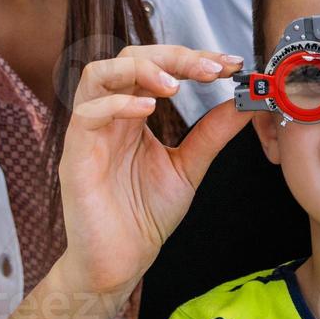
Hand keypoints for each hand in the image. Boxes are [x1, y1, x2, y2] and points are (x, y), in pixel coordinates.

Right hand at [56, 45, 250, 298]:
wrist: (120, 261)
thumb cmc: (144, 215)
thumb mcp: (188, 167)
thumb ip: (212, 133)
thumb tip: (244, 103)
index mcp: (133, 113)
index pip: (158, 66)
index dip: (192, 59)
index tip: (230, 64)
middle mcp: (109, 114)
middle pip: (129, 57)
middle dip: (172, 56)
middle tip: (210, 69)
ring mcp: (90, 132)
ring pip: (98, 74)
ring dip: (139, 69)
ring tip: (174, 84)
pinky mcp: (75, 155)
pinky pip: (87, 114)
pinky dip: (117, 104)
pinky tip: (148, 111)